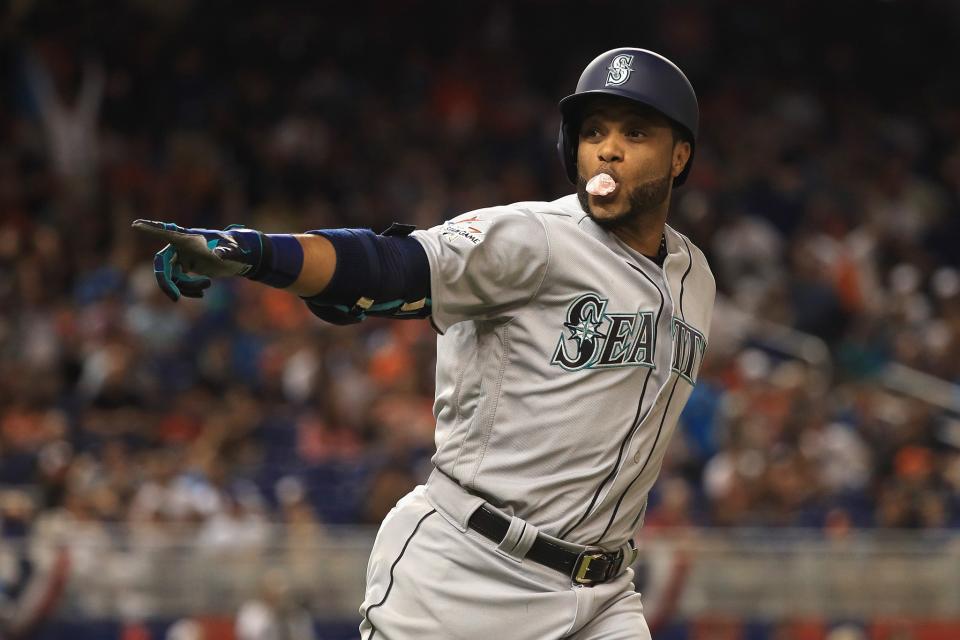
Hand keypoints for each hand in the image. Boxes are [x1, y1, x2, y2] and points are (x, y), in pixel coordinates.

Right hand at [132, 220, 263, 300]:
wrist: (242, 256)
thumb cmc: (238, 248)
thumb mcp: (234, 250)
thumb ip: (227, 251)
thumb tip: (219, 255)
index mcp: (189, 238)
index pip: (166, 232)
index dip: (150, 229)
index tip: (136, 224)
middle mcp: (181, 246)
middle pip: (162, 264)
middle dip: (166, 282)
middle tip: (175, 298)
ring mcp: (182, 257)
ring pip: (172, 277)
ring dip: (187, 287)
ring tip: (207, 286)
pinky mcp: (186, 266)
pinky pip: (178, 281)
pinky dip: (188, 290)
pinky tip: (203, 292)